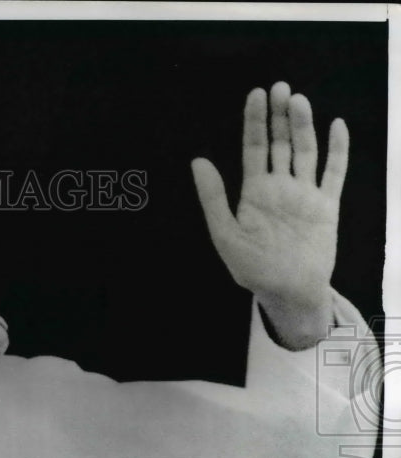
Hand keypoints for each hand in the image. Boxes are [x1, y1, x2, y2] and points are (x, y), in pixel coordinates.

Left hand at [191, 82, 348, 349]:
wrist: (286, 292)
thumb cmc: (252, 268)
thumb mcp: (225, 234)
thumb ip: (213, 198)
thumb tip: (197, 161)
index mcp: (254, 192)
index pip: (254, 148)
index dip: (254, 122)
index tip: (256, 94)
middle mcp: (280, 188)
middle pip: (280, 143)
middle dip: (279, 116)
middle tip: (280, 87)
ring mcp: (305, 194)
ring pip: (305, 152)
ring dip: (303, 126)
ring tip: (299, 100)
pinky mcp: (327, 206)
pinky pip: (334, 173)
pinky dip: (337, 150)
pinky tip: (336, 126)